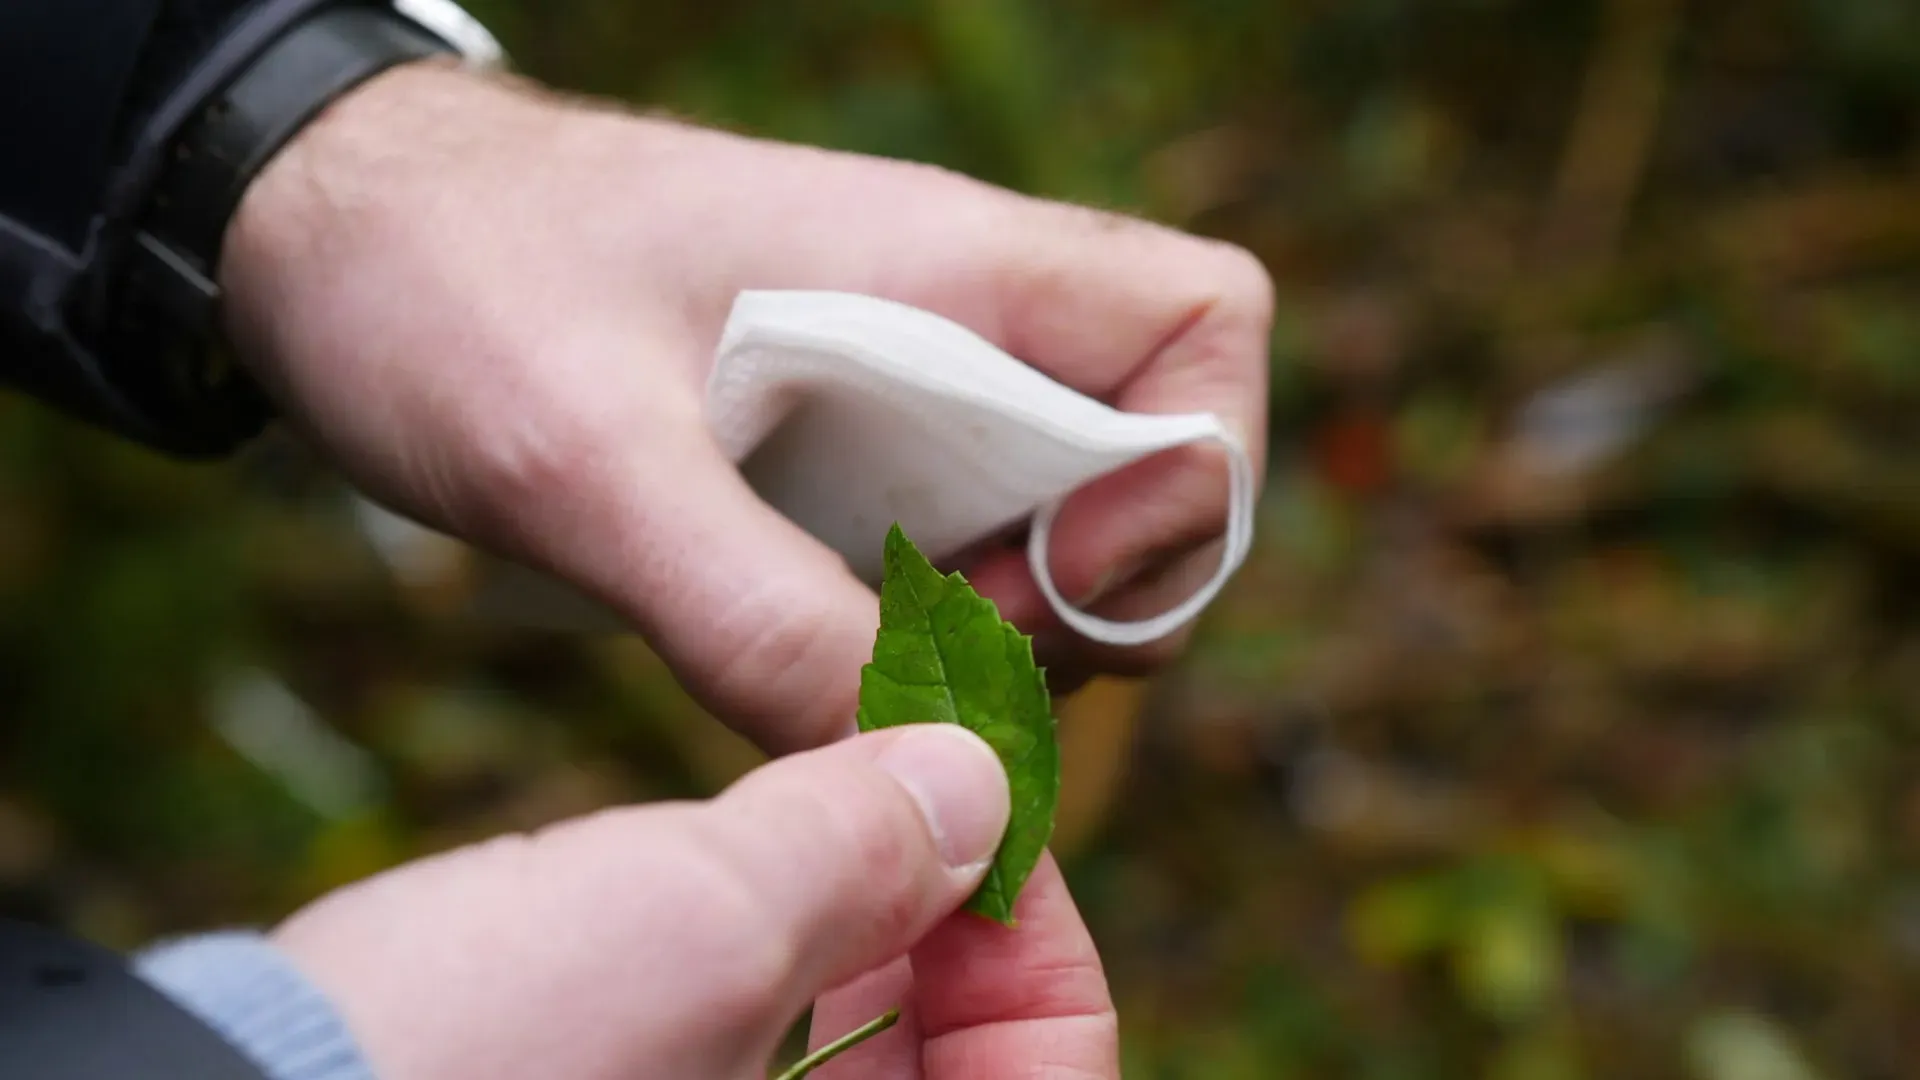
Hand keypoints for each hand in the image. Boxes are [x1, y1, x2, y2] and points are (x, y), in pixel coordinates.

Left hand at [221, 63, 1272, 753]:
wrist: (337, 218)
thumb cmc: (451, 277)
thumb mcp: (583, 457)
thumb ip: (746, 606)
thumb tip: (901, 755)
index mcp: (948, 260)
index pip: (1208, 324)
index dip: (1188, 476)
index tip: (1039, 581)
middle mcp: (959, 310)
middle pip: (1159, 449)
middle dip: (1094, 589)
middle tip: (929, 647)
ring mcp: (906, 372)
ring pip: (1059, 510)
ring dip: (1002, 618)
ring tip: (845, 648)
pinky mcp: (843, 433)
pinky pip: (953, 535)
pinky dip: (921, 619)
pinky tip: (798, 640)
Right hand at [272, 724, 1115, 1079]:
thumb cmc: (450, 1065)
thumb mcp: (693, 922)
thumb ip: (865, 847)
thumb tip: (976, 777)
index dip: (1040, 940)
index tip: (992, 811)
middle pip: (951, 1072)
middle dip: (946, 927)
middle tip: (912, 782)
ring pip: (849, 1065)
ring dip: (856, 932)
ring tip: (820, 806)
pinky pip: (749, 1063)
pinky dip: (765, 967)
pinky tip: (721, 878)